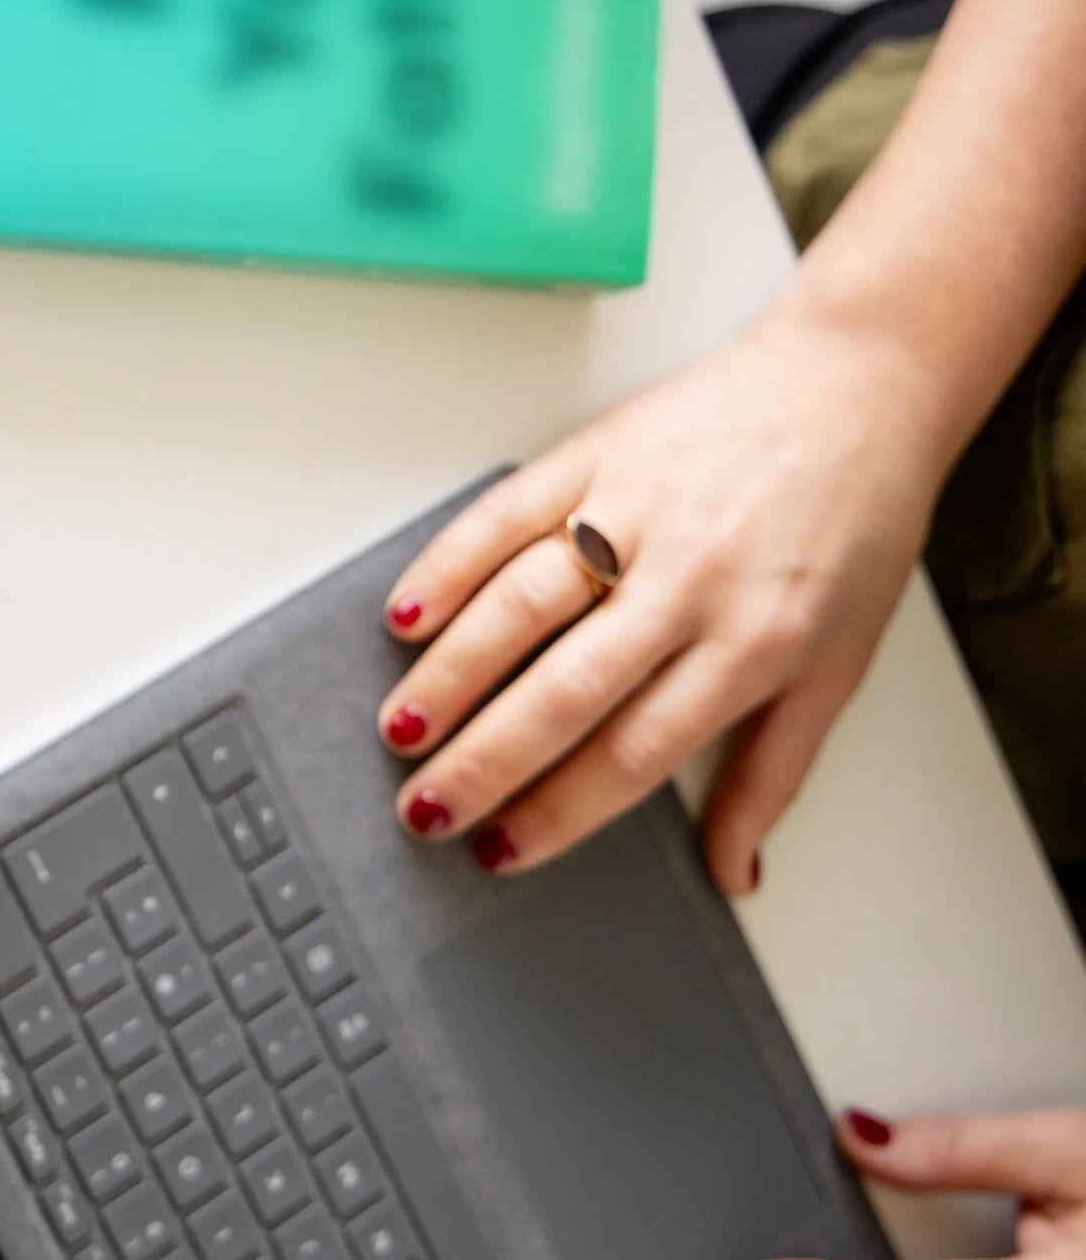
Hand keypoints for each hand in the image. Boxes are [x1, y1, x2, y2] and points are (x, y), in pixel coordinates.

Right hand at [374, 316, 959, 891]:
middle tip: (424, 809)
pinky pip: (505, 517)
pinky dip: (448, 566)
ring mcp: (636, 512)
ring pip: (522, 605)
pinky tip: (406, 617)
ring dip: (452, 673)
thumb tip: (733, 874)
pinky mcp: (597, 454)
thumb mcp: (837, 665)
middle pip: (564, 691)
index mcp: (755, 645)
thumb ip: (773, 775)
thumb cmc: (850, 529)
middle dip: (484, 761)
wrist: (859, 385)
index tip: (502, 850)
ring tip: (400, 729)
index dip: (558, 811)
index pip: (633, 751)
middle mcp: (690, 581)